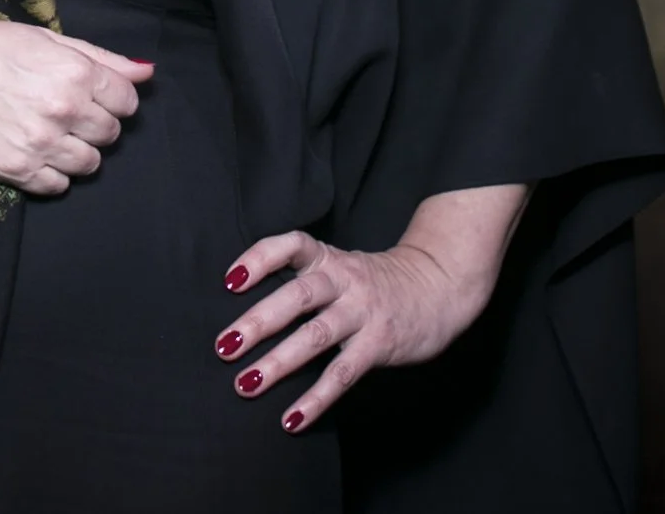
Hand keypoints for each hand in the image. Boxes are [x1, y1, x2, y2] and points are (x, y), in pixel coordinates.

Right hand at [0, 20, 151, 194]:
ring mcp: (40, 145)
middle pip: (110, 134)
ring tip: (46, 132)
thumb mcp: (43, 39)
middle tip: (63, 111)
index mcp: (74, 72)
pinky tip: (31, 150)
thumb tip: (147, 73)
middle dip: (94, 123)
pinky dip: (51, 173)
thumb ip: (99, 58)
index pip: (127, 100)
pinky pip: (57, 186)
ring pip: (89, 165)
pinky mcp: (16, 171)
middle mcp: (63, 110)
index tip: (90, 94)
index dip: (112, 97)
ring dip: (75, 151)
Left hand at [212, 183, 529, 432]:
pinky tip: (291, 419)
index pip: (292, 246)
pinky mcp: (379, 344)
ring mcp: (363, 312)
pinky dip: (315, 400)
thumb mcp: (341, 267)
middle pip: (297, 296)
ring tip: (245, 385)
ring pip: (315, 336)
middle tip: (224, 345)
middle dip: (258, 321)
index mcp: (329, 258)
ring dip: (277, 363)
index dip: (260, 259)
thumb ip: (303, 281)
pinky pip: (342, 374)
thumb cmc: (376, 281)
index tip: (229, 281)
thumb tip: (247, 314)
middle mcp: (344, 281)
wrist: (439, 285)